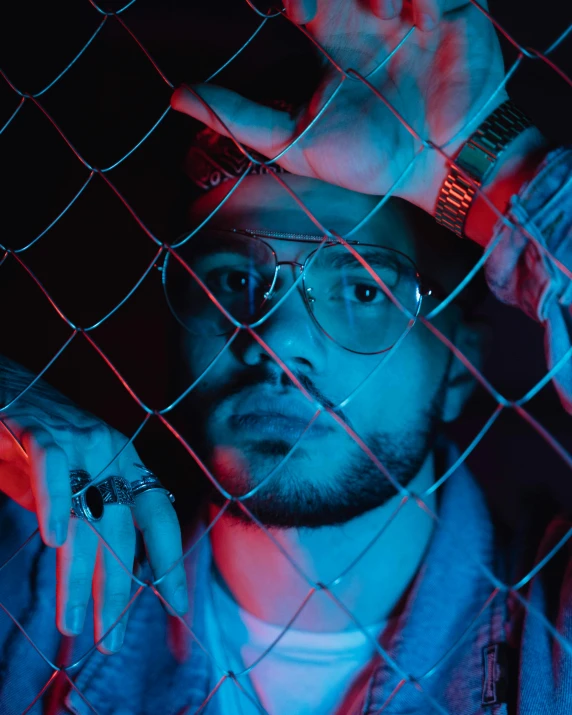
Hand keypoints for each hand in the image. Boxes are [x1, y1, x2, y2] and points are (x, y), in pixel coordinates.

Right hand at [0, 380, 187, 653]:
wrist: (4, 391)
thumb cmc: (38, 447)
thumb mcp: (70, 490)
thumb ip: (89, 521)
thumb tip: (107, 570)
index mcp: (126, 465)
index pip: (160, 516)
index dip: (170, 559)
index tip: (176, 605)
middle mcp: (112, 452)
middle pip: (124, 529)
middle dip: (117, 589)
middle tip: (110, 638)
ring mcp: (80, 440)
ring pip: (90, 512)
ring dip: (81, 572)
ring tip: (74, 622)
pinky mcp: (41, 430)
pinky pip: (53, 467)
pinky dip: (55, 501)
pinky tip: (54, 539)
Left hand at [171, 0, 506, 215]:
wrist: (438, 170)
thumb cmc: (371, 159)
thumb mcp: (297, 142)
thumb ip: (239, 117)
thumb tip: (177, 96)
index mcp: (330, 36)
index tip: (297, 14)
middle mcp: (364, 14)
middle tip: (323, 12)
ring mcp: (407, 8)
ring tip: (388, 19)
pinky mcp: (451, 9)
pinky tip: (424, 27)